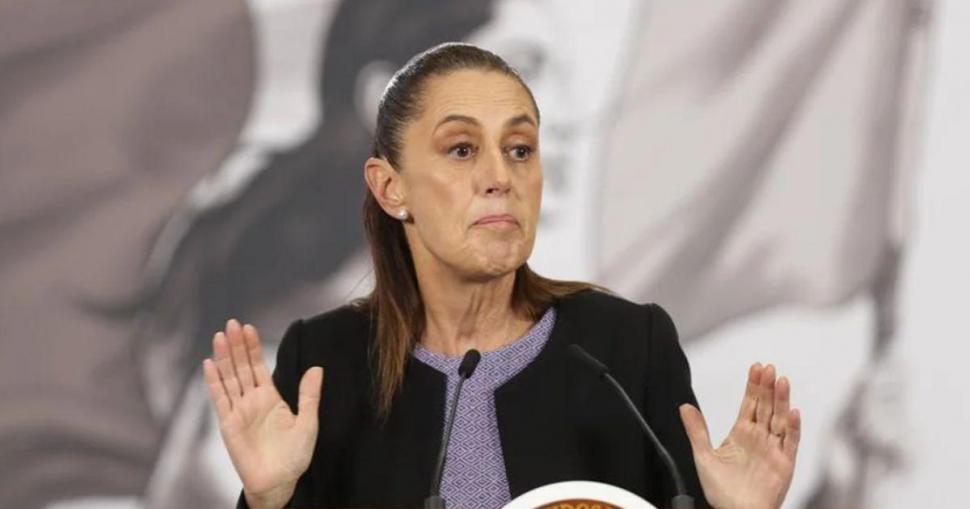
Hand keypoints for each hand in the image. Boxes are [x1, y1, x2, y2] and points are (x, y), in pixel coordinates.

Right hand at [203, 319, 323, 507]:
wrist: (279, 482)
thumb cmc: (294, 456)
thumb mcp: (308, 422)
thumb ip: (309, 395)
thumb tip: (317, 368)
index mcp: (271, 398)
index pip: (259, 366)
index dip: (253, 347)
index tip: (249, 328)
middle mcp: (252, 401)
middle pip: (241, 367)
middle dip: (237, 346)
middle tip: (231, 323)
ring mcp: (239, 411)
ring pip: (229, 378)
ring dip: (224, 357)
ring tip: (220, 336)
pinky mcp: (228, 424)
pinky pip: (220, 399)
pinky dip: (214, 382)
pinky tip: (209, 363)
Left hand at [679, 363, 800, 508]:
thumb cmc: (721, 491)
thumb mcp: (703, 457)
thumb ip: (696, 431)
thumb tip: (685, 407)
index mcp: (741, 433)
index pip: (749, 404)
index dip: (753, 386)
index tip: (756, 368)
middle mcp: (759, 438)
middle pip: (766, 407)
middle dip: (767, 387)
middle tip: (769, 368)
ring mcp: (773, 449)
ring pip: (780, 419)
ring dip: (781, 400)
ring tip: (781, 381)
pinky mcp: (784, 463)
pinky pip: (791, 442)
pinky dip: (793, 427)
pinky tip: (793, 412)